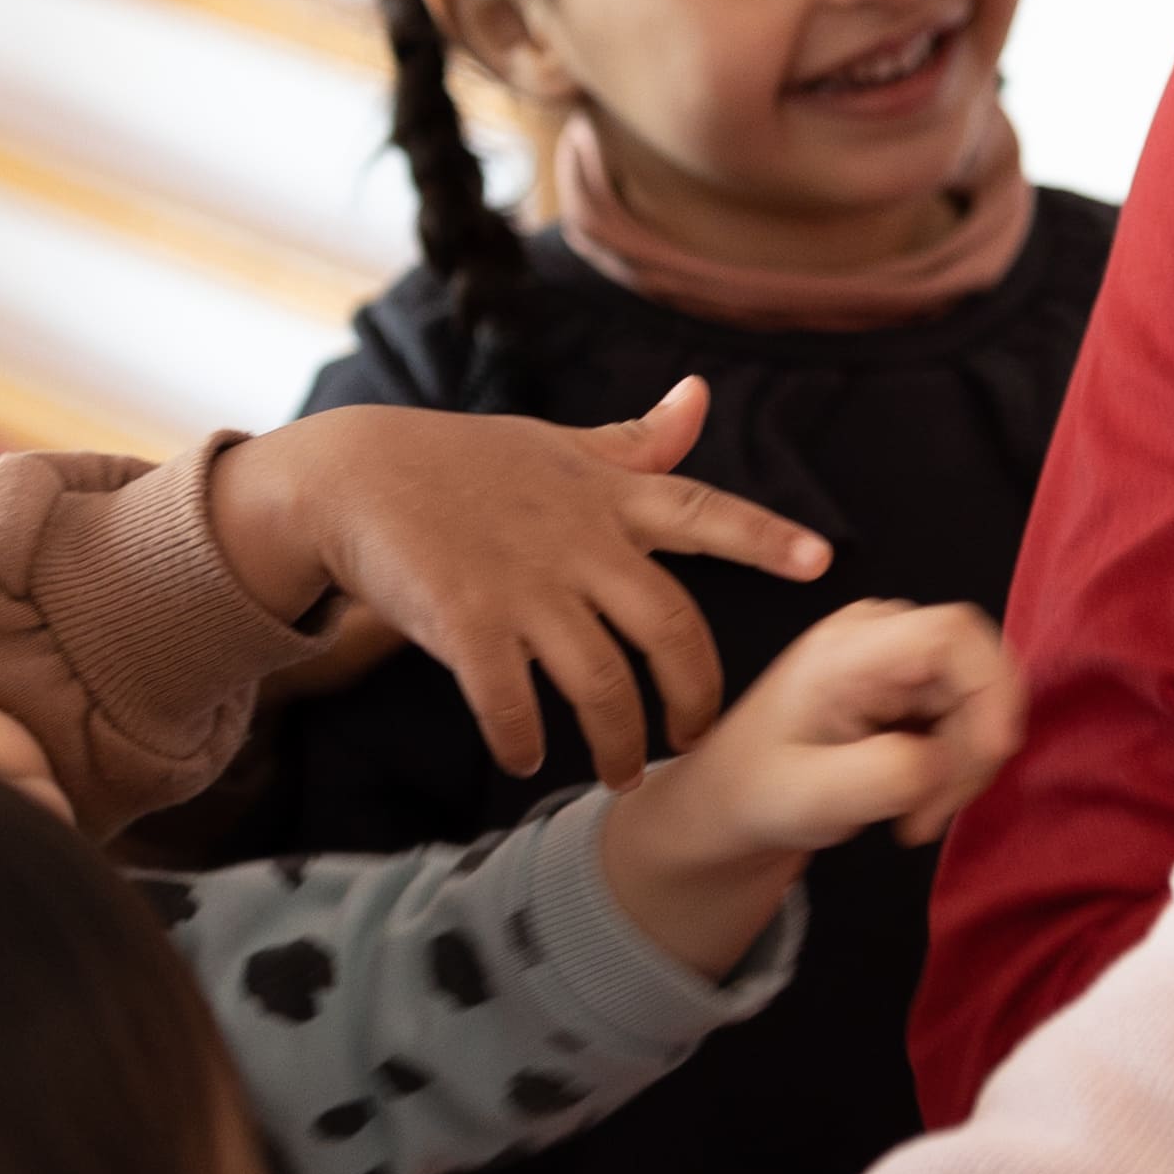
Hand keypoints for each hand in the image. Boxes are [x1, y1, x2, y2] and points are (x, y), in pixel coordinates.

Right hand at [218, 387, 833, 783]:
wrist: (352, 476)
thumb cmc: (461, 463)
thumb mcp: (557, 445)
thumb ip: (637, 443)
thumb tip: (701, 396)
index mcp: (607, 496)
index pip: (704, 511)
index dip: (765, 538)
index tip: (821, 563)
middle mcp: (578, 540)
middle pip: (670, 628)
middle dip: (694, 695)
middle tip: (693, 740)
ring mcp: (523, 583)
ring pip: (602, 683)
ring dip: (617, 743)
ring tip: (619, 777)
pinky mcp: (465, 622)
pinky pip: (510, 702)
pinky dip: (523, 741)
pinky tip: (524, 760)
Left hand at [592, 596, 1021, 975]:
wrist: (735, 802)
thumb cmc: (758, 793)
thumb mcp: (815, 796)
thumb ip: (891, 775)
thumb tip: (952, 760)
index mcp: (849, 648)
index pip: (953, 632)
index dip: (991, 686)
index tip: (992, 753)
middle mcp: (882, 637)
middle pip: (977, 673)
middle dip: (973, 750)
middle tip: (930, 815)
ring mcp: (901, 659)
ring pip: (979, 703)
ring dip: (964, 770)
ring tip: (914, 819)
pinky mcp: (913, 688)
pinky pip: (967, 720)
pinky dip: (956, 770)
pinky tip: (917, 804)